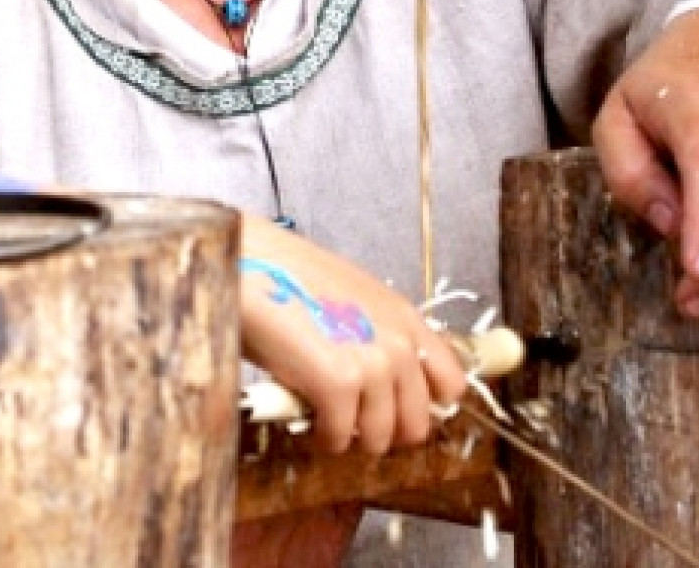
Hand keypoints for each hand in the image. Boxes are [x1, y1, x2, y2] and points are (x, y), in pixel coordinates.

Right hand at [238, 217, 465, 455]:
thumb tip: (375, 380)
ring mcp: (372, 366)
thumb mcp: (348, 299)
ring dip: (351, 436)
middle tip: (355, 422)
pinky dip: (322, 437)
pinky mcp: (337, 385)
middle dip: (384, 430)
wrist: (247, 261)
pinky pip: (338, 437)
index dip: (423, 405)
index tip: (397, 408)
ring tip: (327, 419)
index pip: (451, 384)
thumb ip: (374, 336)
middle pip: (417, 424)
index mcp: (405, 318)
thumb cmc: (284, 275)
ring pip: (379, 438)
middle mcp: (399, 343)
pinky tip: (306, 418)